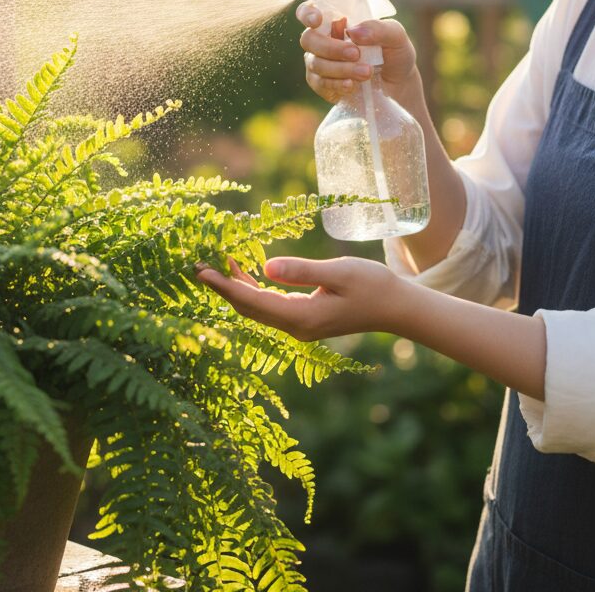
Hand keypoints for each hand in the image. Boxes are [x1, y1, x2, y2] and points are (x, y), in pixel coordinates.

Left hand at [194, 255, 405, 341]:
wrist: (397, 308)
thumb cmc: (372, 286)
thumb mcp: (337, 272)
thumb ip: (300, 270)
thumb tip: (266, 268)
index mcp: (301, 318)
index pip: (252, 301)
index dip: (224, 286)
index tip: (202, 272)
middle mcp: (296, 328)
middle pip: (248, 308)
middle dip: (223, 288)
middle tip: (198, 267)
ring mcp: (300, 327)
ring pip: (258, 309)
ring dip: (236, 288)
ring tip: (216, 266)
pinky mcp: (306, 320)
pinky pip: (270, 307)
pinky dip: (253, 291)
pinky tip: (245, 275)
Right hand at [296, 2, 418, 103]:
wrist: (399, 85)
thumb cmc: (394, 54)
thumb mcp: (396, 36)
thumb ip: (378, 29)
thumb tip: (352, 31)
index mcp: (336, 21)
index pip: (309, 11)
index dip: (307, 13)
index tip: (317, 20)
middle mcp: (323, 40)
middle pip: (308, 39)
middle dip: (331, 48)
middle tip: (356, 54)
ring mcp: (320, 63)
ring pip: (316, 63)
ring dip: (340, 68)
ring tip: (366, 73)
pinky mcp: (322, 84)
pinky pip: (320, 83)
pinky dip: (336, 83)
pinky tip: (352, 85)